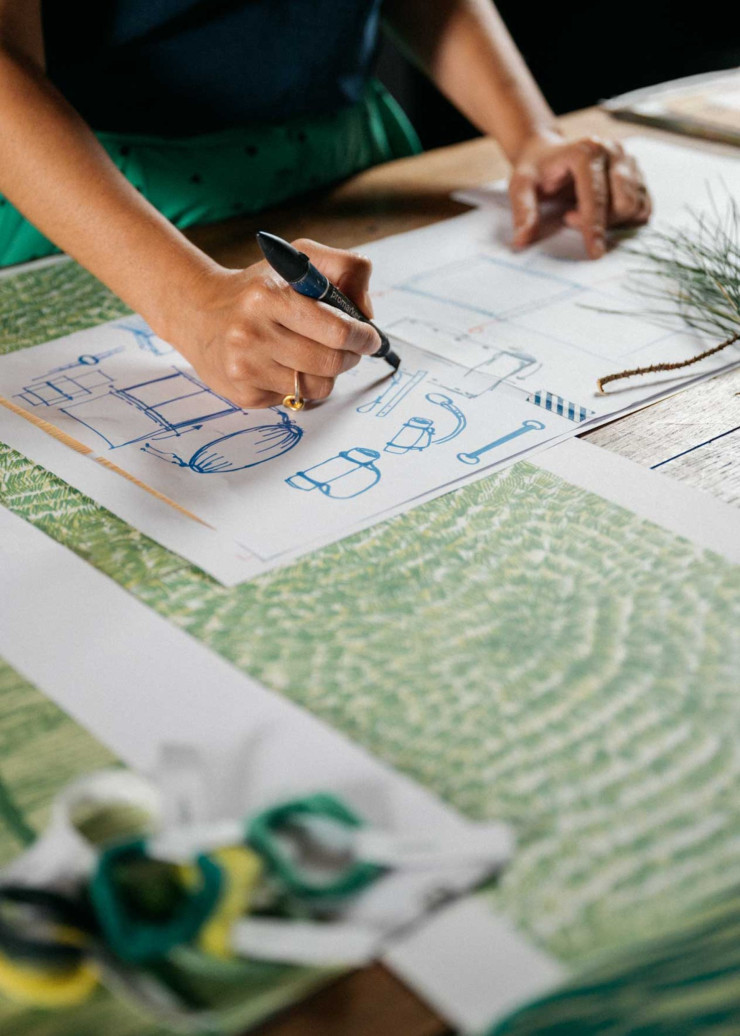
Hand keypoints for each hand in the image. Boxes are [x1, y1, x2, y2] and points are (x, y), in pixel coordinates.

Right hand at [162, 239, 380, 407]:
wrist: (199, 314)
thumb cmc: (258, 289)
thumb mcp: (299, 259)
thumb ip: (346, 268)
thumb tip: (366, 312)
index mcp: (268, 295)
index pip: (336, 329)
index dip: (363, 337)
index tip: (369, 338)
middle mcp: (251, 333)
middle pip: (330, 362)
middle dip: (350, 357)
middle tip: (350, 349)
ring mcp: (245, 367)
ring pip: (317, 387)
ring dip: (326, 373)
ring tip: (315, 355)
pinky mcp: (244, 394)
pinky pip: (295, 399)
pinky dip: (300, 385)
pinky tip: (285, 366)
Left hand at [508, 130, 650, 258]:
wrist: (547, 153)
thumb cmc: (536, 170)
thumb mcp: (520, 186)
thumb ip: (523, 211)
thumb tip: (522, 240)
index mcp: (587, 151)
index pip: (597, 197)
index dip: (595, 227)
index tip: (594, 252)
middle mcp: (613, 151)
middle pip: (623, 203)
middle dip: (601, 222)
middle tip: (570, 217)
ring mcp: (629, 161)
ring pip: (636, 206)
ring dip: (613, 221)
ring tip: (584, 212)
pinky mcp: (637, 173)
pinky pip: (643, 206)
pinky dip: (628, 219)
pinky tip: (604, 215)